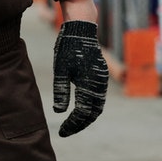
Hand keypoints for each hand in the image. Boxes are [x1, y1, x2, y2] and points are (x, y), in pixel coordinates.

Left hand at [52, 20, 108, 136]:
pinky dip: (91, 106)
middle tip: (67, 131)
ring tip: (73, 123)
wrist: (81, 28)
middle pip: (93, 113)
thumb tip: (59, 112)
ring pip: (98, 106)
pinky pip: (99, 97)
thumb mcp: (60, 69)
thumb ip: (61, 91)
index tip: (62, 132)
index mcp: (89, 84)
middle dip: (81, 124)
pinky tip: (81, 108)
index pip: (82, 113)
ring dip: (87, 116)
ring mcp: (102, 79)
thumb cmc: (68, 48)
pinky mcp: (101, 75)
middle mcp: (99, 84)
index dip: (72, 124)